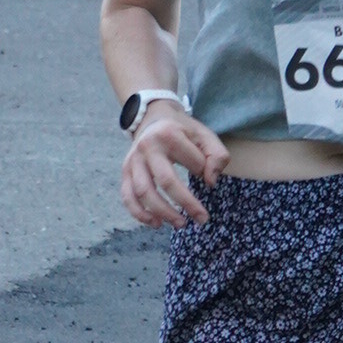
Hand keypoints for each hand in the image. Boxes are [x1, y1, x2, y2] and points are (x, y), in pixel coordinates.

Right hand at [119, 106, 229, 227]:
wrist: (152, 118)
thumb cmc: (183, 131)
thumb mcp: (204, 135)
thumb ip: (217, 155)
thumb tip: (210, 182)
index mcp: (169, 135)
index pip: (193, 163)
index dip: (204, 173)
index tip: (208, 179)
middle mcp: (147, 147)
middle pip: (166, 181)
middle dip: (186, 203)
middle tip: (202, 219)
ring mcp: (133, 160)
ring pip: (143, 192)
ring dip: (162, 212)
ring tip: (180, 224)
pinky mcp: (125, 172)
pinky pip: (128, 196)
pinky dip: (140, 214)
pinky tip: (157, 223)